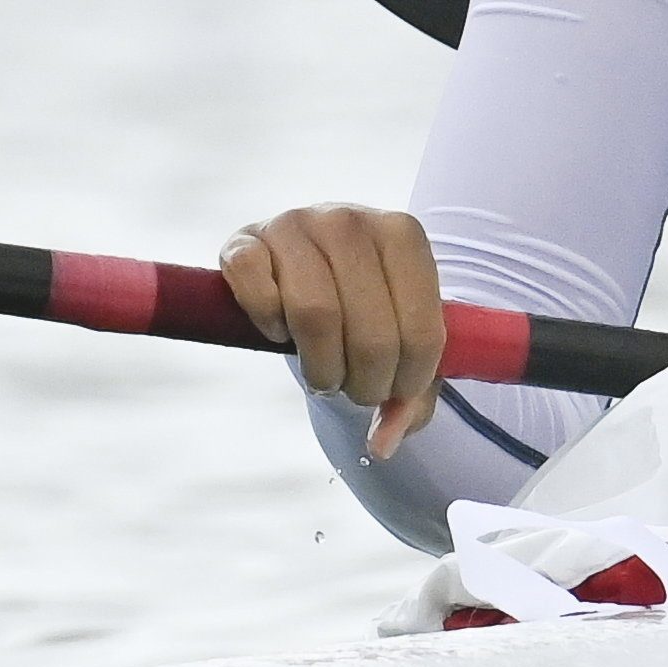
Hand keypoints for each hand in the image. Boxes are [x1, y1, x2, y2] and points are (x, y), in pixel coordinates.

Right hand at [220, 203, 450, 456]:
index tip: (394, 393)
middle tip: (356, 390)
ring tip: (324, 373)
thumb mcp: (403, 341)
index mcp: (404, 235)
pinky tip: (280, 331)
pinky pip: (258, 293)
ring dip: (321, 367)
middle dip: (365, 382)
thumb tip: (380, 445)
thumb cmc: (368, 306)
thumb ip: (409, 397)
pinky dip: (269, 325)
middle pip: (370, 333)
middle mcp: (350, 221)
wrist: (314, 263)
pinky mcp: (245, 240)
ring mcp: (294, 224)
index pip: (422, 332)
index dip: (409, 382)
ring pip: (315, 315)